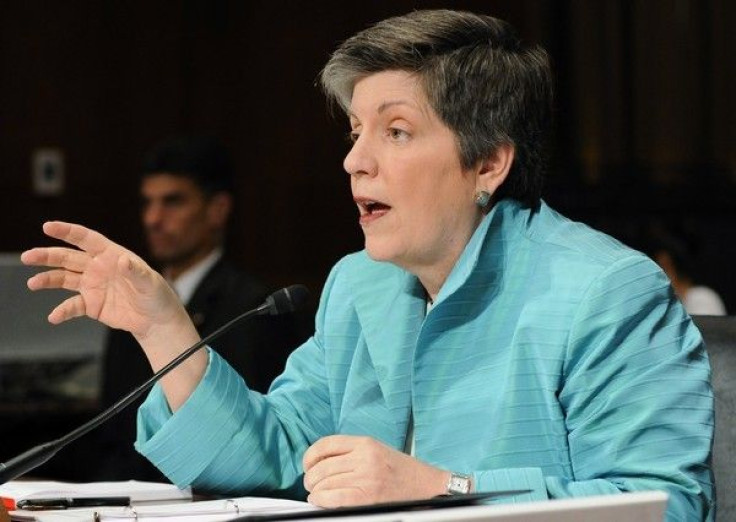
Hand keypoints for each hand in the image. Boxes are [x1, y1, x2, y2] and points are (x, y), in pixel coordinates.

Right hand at [22, 221, 204, 409]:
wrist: (156, 320)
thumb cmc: (157, 296)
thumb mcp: (150, 283)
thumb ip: (136, 272)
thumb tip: (123, 261)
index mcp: (111, 255)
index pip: (86, 239)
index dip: (67, 231)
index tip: (48, 226)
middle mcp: (98, 267)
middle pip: (68, 257)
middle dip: (47, 255)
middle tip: (28, 257)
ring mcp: (92, 285)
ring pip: (64, 278)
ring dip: (47, 279)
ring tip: (33, 283)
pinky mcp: (91, 304)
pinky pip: (72, 306)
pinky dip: (62, 311)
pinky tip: (54, 317)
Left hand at [302, 435, 449, 506]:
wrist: (426, 486)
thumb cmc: (401, 471)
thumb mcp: (376, 450)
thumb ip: (350, 452)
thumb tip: (319, 462)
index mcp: (365, 443)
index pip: (325, 444)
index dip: (310, 457)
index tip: (308, 465)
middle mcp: (364, 458)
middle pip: (321, 466)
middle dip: (311, 478)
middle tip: (313, 484)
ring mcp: (366, 478)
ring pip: (324, 483)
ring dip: (315, 491)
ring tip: (318, 494)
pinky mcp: (367, 497)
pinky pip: (333, 498)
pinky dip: (321, 500)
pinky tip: (322, 501)